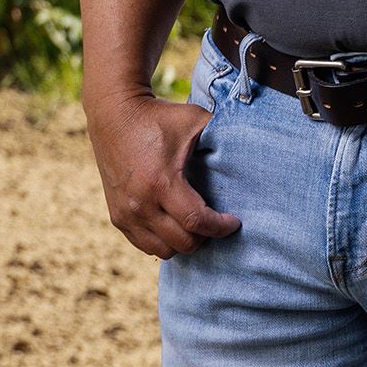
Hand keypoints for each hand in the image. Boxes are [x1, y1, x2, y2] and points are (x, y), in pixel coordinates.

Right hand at [85, 92, 239, 258]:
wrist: (114, 115)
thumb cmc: (159, 118)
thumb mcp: (194, 120)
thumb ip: (222, 135)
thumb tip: (251, 147)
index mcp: (161, 183)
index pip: (196, 222)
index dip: (220, 227)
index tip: (234, 222)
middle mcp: (140, 204)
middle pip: (182, 243)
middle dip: (206, 236)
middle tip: (217, 222)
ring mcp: (125, 214)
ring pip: (164, 250)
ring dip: (184, 242)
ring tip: (197, 225)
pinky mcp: (117, 217)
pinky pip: (145, 244)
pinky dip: (164, 240)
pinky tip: (176, 224)